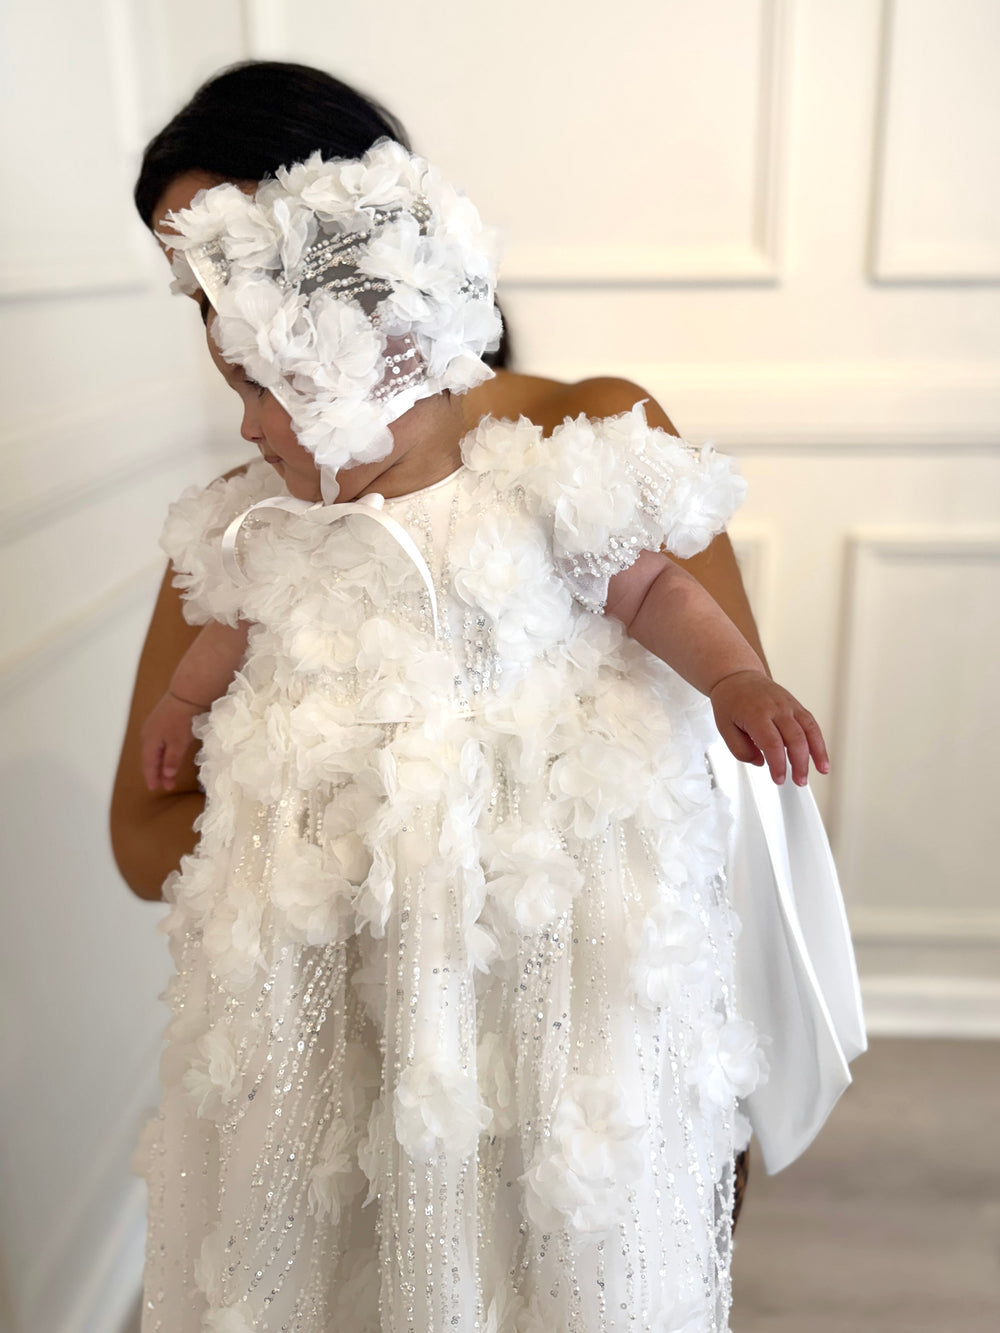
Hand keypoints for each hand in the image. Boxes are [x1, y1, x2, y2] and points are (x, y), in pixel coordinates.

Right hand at [140, 690, 206, 791]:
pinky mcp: (161, 721)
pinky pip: (159, 742)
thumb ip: (171, 760)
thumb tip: (166, 775)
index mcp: (149, 741)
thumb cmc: (182, 719)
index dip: (152, 777)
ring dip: (161, 763)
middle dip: (157, 772)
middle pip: (150, 758)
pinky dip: (163, 753)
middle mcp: (147, 734)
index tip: (155, 789)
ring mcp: (153, 726)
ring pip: (155, 750)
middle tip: (166, 786)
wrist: (187, 694)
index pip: (148, 764)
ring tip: (169, 775)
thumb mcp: (178, 743)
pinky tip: (169, 756)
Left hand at [709, 670, 829, 785]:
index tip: (778, 778)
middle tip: (799, 780)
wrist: (738, 677)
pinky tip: (821, 756)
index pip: (772, 743)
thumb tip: (761, 762)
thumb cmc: (731, 702)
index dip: (778, 764)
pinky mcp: (796, 706)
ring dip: (817, 752)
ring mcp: (789, 705)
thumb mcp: (724, 728)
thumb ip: (740, 750)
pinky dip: (819, 741)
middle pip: (795, 738)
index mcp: (756, 714)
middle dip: (800, 763)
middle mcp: (776, 708)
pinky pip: (811, 724)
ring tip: (821, 770)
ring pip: (809, 729)